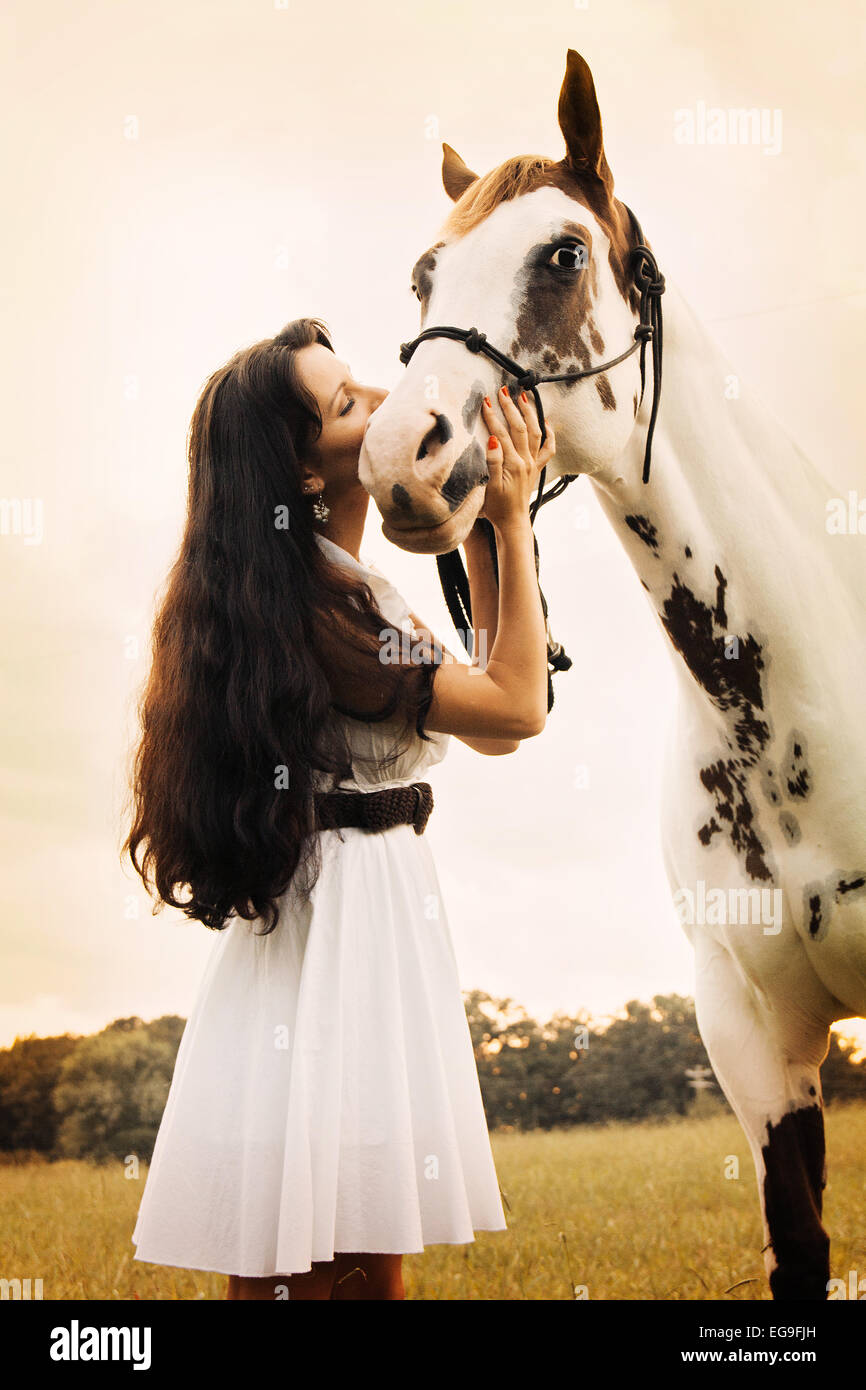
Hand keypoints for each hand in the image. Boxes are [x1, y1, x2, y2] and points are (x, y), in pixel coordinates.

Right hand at [478, 386, 554, 528]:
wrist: (513, 522)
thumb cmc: (498, 507)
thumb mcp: (491, 487)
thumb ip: (493, 462)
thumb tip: (493, 439)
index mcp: (513, 464)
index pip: (501, 433)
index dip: (492, 416)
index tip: (485, 401)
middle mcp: (527, 461)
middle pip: (520, 428)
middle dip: (511, 408)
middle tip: (503, 391)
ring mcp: (534, 464)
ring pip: (536, 432)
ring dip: (529, 413)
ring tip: (523, 397)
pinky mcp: (536, 468)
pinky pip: (548, 448)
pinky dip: (549, 434)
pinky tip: (545, 422)